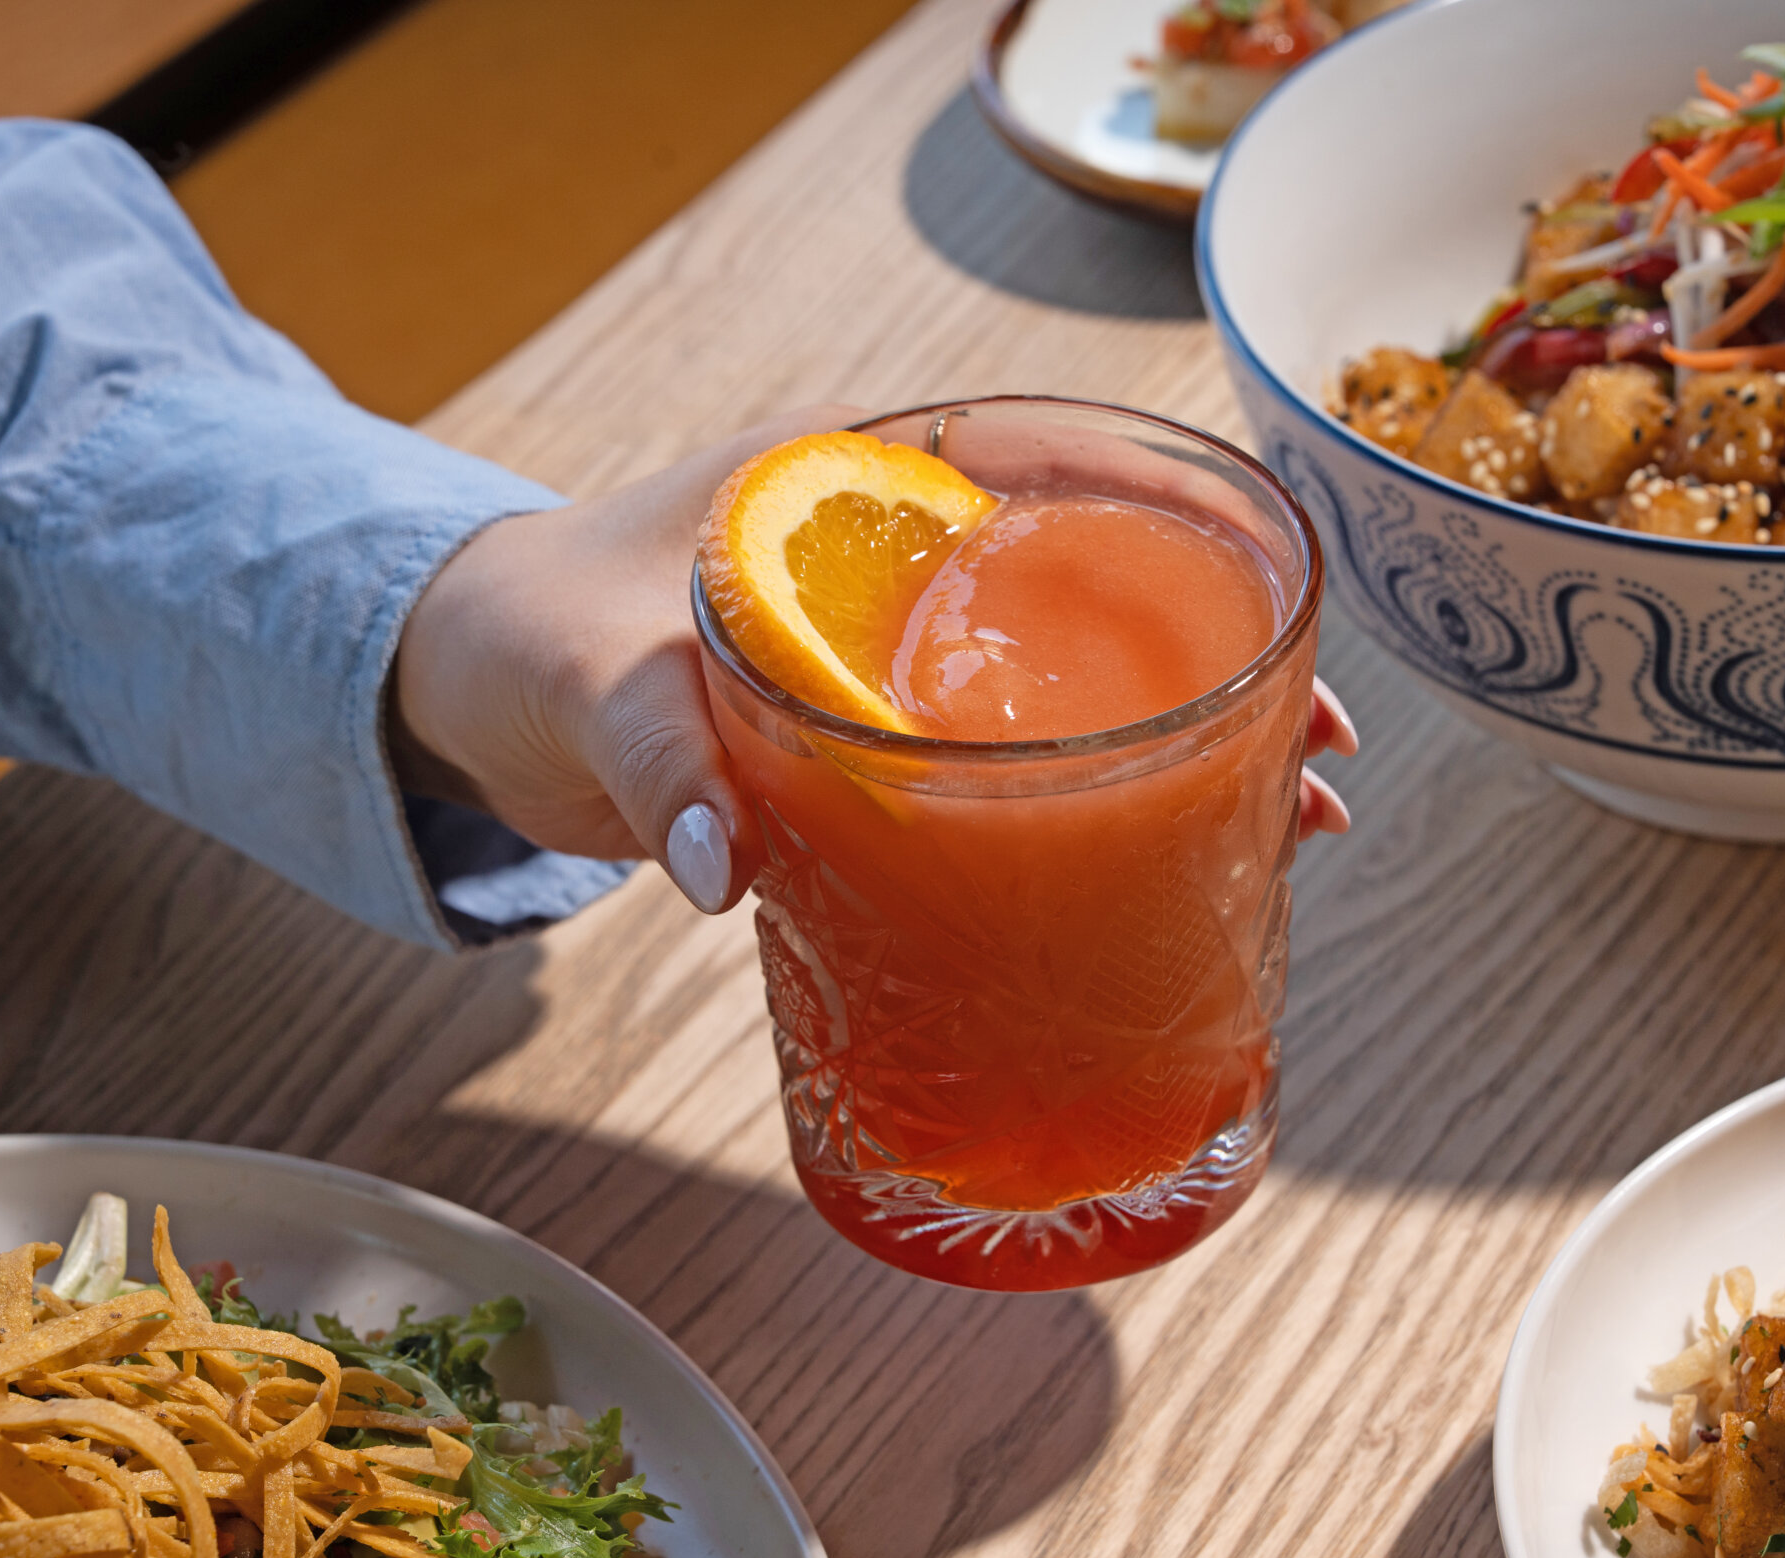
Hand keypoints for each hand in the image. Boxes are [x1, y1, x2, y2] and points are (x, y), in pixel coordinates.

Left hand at [391, 407, 1363, 918]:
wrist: (463, 692)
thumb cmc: (519, 637)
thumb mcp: (580, 678)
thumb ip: (652, 756)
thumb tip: (728, 871)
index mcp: (844, 484)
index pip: (1043, 456)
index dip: (1173, 510)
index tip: (1271, 582)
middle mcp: (894, 557)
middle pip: (1099, 585)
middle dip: (1220, 656)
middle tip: (1321, 744)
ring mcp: (896, 655)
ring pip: (1075, 682)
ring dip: (1184, 746)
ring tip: (1297, 823)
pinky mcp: (879, 742)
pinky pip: (1017, 765)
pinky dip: (1096, 812)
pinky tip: (1170, 873)